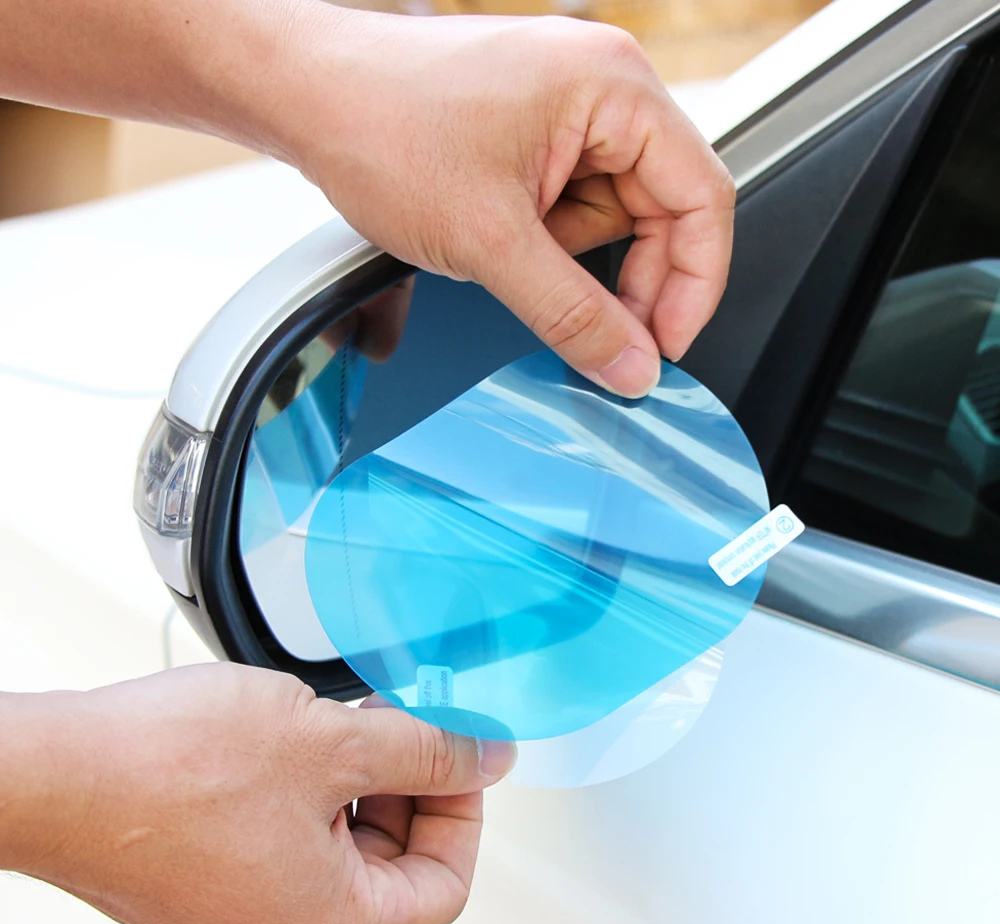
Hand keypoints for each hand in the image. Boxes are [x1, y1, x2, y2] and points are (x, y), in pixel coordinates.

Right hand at [0, 665, 514, 923]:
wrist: (57, 771)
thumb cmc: (172, 771)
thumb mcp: (333, 742)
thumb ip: (427, 749)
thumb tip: (488, 756)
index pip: (446, 883)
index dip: (466, 807)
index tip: (458, 752)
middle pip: (397, 863)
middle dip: (411, 781)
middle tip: (400, 720)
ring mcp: (249, 910)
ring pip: (344, 843)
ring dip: (361, 776)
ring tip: (343, 717)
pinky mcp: (215, 877)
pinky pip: (293, 835)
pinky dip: (313, 784)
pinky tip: (298, 734)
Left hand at [285, 11, 735, 397]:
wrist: (305, 96)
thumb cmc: (381, 125)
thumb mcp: (490, 241)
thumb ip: (573, 314)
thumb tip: (633, 366)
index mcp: (614, 88)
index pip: (703, 197)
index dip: (695, 284)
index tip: (667, 346)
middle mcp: (602, 90)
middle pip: (664, 211)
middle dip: (634, 285)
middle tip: (609, 344)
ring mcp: (567, 112)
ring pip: (614, 218)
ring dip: (578, 265)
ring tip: (514, 264)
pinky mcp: (535, 136)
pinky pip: (572, 208)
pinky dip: (549, 246)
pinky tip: (504, 248)